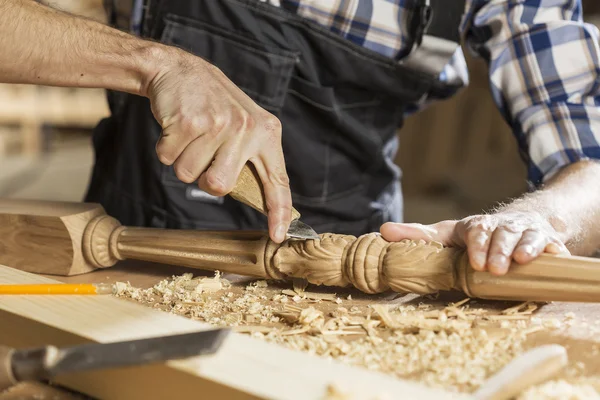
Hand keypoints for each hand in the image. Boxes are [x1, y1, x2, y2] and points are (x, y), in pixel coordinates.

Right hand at [144, 48, 291, 242]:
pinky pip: (169, 159)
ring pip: (190, 175)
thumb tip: (258, 200)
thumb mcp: (244, 125)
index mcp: (266, 133)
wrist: (181, 70)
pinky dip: (166, 149)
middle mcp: (246, 129)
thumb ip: (251, 157)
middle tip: (204, 154)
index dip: (278, 211)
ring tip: (191, 134)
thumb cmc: (213, 106)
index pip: (276, 180)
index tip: (278, 236)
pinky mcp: (188, 121)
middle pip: (219, 186)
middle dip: (204, 178)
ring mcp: (217, 124)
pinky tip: (176, 127)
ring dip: (183, 160)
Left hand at [380, 211, 569, 274]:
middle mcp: (502, 226)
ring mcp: (525, 233)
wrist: (518, 222)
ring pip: (527, 237)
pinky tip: (555, 257)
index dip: (476, 244)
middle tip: (495, 268)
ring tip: (521, 261)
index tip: (474, 262)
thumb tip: (382, 231)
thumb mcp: (446, 234)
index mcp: (476, 225)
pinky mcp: (546, 241)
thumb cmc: (475, 234)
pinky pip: (553, 244)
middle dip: (498, 250)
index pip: (476, 231)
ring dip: (524, 248)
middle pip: (502, 234)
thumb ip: (417, 235)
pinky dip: (554, 250)